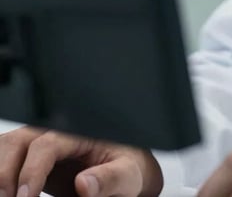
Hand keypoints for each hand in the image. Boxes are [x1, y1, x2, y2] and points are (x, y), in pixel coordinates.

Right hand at [0, 127, 162, 196]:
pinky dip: (2, 174)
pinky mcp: (33, 162)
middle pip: (18, 141)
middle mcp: (57, 134)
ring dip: (0, 172)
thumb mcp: (127, 175)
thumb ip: (110, 178)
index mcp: (80, 132)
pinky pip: (9, 160)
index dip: (31, 172)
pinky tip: (6, 192)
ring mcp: (42, 146)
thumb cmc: (127, 169)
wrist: (123, 175)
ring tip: (3, 196)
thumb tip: (85, 184)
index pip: (46, 144)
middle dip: (5, 170)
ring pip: (8, 147)